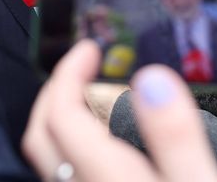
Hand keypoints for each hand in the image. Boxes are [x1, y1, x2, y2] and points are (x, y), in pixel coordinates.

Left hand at [23, 40, 216, 181]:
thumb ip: (175, 135)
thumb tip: (151, 78)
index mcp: (105, 177)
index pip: (60, 112)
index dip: (69, 71)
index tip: (89, 48)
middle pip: (41, 135)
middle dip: (55, 93)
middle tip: (82, 68)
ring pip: (53, 160)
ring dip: (64, 124)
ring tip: (96, 102)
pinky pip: (70, 177)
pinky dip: (77, 151)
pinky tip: (111, 150)